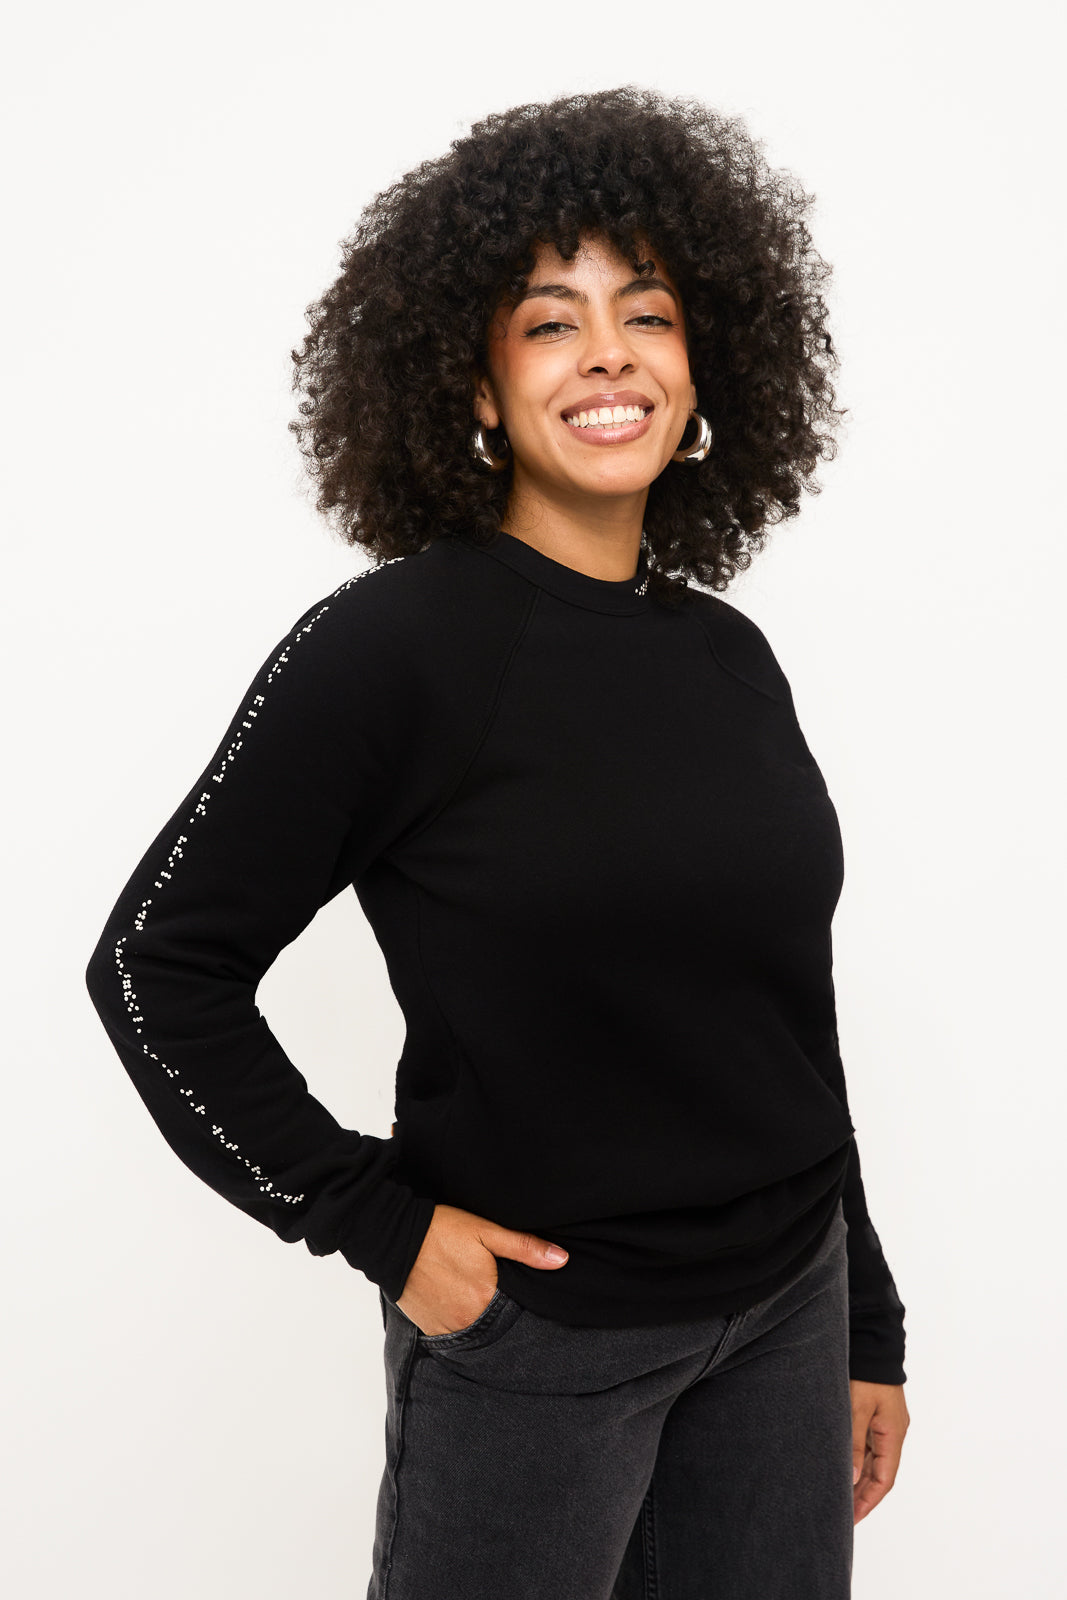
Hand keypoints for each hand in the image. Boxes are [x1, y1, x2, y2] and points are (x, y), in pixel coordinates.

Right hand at [396, 1203, 569, 1336]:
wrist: (392, 1237)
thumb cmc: (441, 1230)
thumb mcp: (486, 1231)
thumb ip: (524, 1248)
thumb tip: (562, 1259)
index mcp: (487, 1297)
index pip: (519, 1312)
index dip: (524, 1303)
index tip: (523, 1294)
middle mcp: (468, 1320)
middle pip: (498, 1325)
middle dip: (504, 1314)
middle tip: (500, 1294)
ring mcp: (447, 1328)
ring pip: (477, 1332)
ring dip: (482, 1320)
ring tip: (479, 1299)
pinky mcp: (430, 1329)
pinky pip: (454, 1335)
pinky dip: (461, 1323)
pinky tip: (461, 1305)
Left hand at [850, 1379, 909, 1522]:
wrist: (873, 1341)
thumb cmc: (866, 1372)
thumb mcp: (857, 1408)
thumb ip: (854, 1444)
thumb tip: (852, 1478)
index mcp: (893, 1434)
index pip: (884, 1479)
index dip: (869, 1500)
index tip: (853, 1518)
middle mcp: (893, 1432)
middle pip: (880, 1472)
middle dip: (862, 1494)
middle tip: (842, 1513)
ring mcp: (885, 1423)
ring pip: (873, 1459)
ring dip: (859, 1477)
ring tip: (840, 1495)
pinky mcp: (876, 1414)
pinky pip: (868, 1444)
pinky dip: (857, 1459)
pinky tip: (843, 1466)